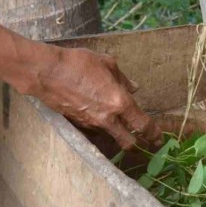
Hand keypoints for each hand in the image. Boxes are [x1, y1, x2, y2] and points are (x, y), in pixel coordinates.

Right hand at [26, 45, 162, 149]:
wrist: (46, 72)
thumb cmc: (78, 63)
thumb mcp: (107, 63)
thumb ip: (123, 78)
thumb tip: (134, 88)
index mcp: (119, 101)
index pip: (142, 125)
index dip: (153, 133)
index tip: (158, 137)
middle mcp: (107, 118)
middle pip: (127, 143)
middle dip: (137, 143)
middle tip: (142, 140)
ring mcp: (90, 123)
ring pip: (109, 135)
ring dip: (115, 131)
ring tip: (114, 118)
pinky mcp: (77, 124)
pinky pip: (94, 129)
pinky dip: (99, 124)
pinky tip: (94, 110)